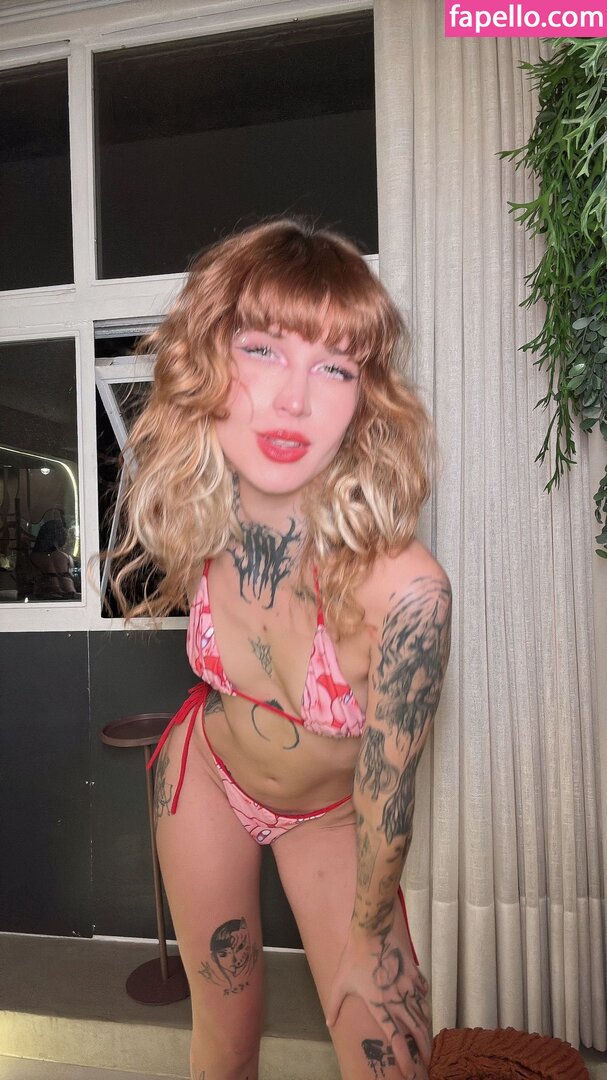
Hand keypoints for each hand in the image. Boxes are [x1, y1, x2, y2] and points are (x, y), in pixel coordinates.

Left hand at [325, 922, 431, 1077]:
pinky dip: (424, 1000)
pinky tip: (422, 1003)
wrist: (372, 930)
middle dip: (423, 1049)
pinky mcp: (413, 973)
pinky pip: (423, 991)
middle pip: (417, 1030)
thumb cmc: (353, 957)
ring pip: (423, 1012)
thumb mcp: (339, 983)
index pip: (396, 1039)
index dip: (404, 1058)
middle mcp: (398, 1000)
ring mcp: (408, 986)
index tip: (410, 1072)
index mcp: (380, 1006)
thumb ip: (334, 1006)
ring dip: (425, 1027)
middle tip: (426, 1061)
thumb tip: (328, 1022)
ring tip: (426, 1038)